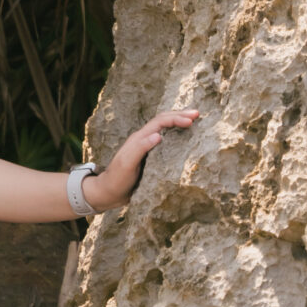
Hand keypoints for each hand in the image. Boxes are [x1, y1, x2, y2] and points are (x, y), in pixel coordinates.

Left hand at [84, 109, 199, 211]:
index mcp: (139, 138)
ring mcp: (146, 148)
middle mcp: (143, 140)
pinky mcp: (149, 157)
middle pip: (163, 121)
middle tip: (198, 114)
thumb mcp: (127, 164)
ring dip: (178, 123)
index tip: (191, 121)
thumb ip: (140, 149)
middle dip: (180, 115)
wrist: (108, 192)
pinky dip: (176, 136)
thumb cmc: (117, 179)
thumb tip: (158, 135)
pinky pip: (165, 142)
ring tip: (193, 121)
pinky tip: (184, 140)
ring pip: (164, 129)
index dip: (175, 119)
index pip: (160, 122)